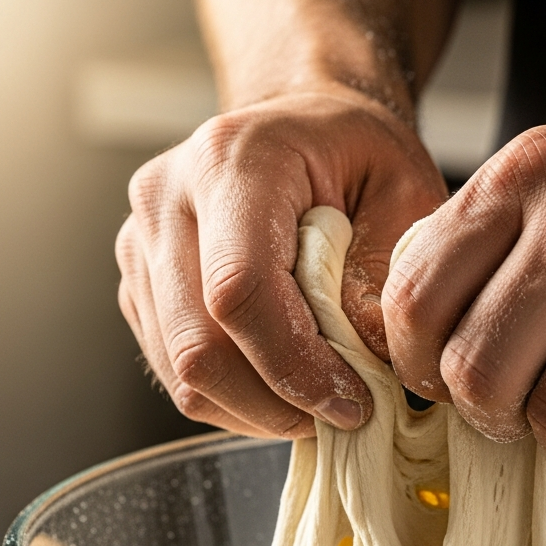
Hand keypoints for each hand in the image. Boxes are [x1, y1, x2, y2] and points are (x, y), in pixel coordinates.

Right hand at [117, 84, 445, 436]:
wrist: (304, 130)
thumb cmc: (359, 156)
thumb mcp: (404, 195)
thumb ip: (383, 277)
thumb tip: (364, 367)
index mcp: (231, 162)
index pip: (239, 288)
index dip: (295, 365)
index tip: (353, 402)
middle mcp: (166, 200)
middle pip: (198, 346)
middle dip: (277, 403)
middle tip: (344, 415)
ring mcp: (142, 245)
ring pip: (181, 372)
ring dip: (257, 410)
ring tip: (319, 402)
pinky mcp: (142, 285)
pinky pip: (175, 372)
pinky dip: (235, 400)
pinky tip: (285, 386)